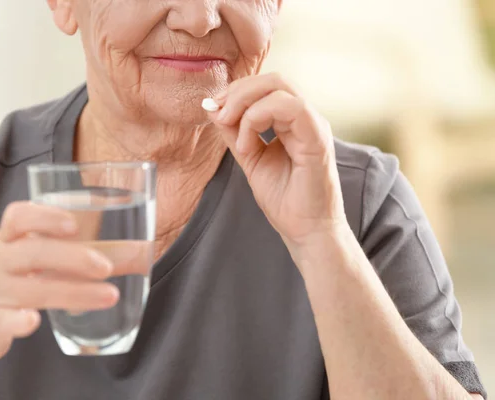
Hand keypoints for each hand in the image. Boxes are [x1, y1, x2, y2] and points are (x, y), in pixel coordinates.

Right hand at [0, 202, 117, 369]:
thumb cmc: (12, 281)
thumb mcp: (36, 261)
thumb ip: (80, 254)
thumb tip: (141, 253)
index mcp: (10, 240)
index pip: (18, 216)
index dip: (45, 216)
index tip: (74, 223)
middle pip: (33, 251)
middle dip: (72, 257)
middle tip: (106, 266)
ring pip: (30, 288)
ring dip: (72, 291)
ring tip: (108, 296)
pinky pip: (1, 320)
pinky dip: (18, 321)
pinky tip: (34, 322)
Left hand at [207, 73, 348, 249]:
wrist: (305, 230)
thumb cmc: (284, 199)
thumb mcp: (249, 158)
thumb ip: (234, 132)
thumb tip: (212, 107)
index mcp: (292, 121)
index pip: (266, 86)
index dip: (236, 91)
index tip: (212, 108)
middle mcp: (306, 118)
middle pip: (273, 79)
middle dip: (238, 91)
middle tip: (218, 112)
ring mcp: (314, 126)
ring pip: (279, 88)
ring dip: (245, 104)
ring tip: (230, 129)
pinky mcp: (317, 139)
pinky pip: (291, 108)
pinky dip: (259, 118)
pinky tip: (246, 144)